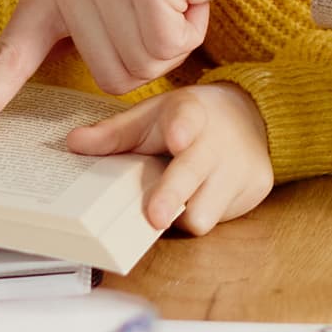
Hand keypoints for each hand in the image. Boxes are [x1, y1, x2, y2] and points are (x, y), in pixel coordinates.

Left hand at [63, 82, 276, 235]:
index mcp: (189, 113)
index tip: (177, 138)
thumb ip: (114, 134)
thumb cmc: (186, 121)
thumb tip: (73, 143)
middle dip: (174, 195)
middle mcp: (218, 140)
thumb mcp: (151, 117)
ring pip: (207, 209)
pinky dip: (205, 215)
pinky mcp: (257, 187)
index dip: (181, 129)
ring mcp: (241, 166)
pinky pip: (222, 217)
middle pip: (195, 173)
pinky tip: (201, 199)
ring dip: (183, 215)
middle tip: (154, 216)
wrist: (248, 116)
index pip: (187, 118)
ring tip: (172, 204)